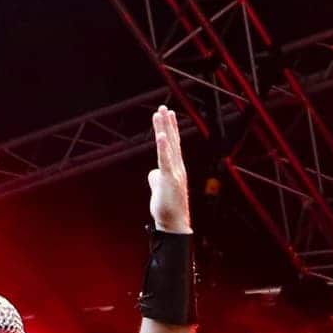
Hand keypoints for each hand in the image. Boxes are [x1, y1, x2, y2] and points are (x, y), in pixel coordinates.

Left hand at [149, 106, 190, 233]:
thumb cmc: (167, 208)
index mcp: (176, 169)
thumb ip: (157, 178)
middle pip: (172, 141)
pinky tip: (160, 135)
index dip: (171, 129)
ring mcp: (175, 173)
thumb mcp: (160, 189)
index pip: (173, 145)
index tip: (169, 114)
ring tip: (160, 114)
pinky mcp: (170, 179)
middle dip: (167, 123)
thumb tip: (153, 172)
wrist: (174, 224)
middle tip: (163, 107)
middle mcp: (178, 168)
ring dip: (164, 129)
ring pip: (169, 147)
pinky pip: (165, 160)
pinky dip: (163, 147)